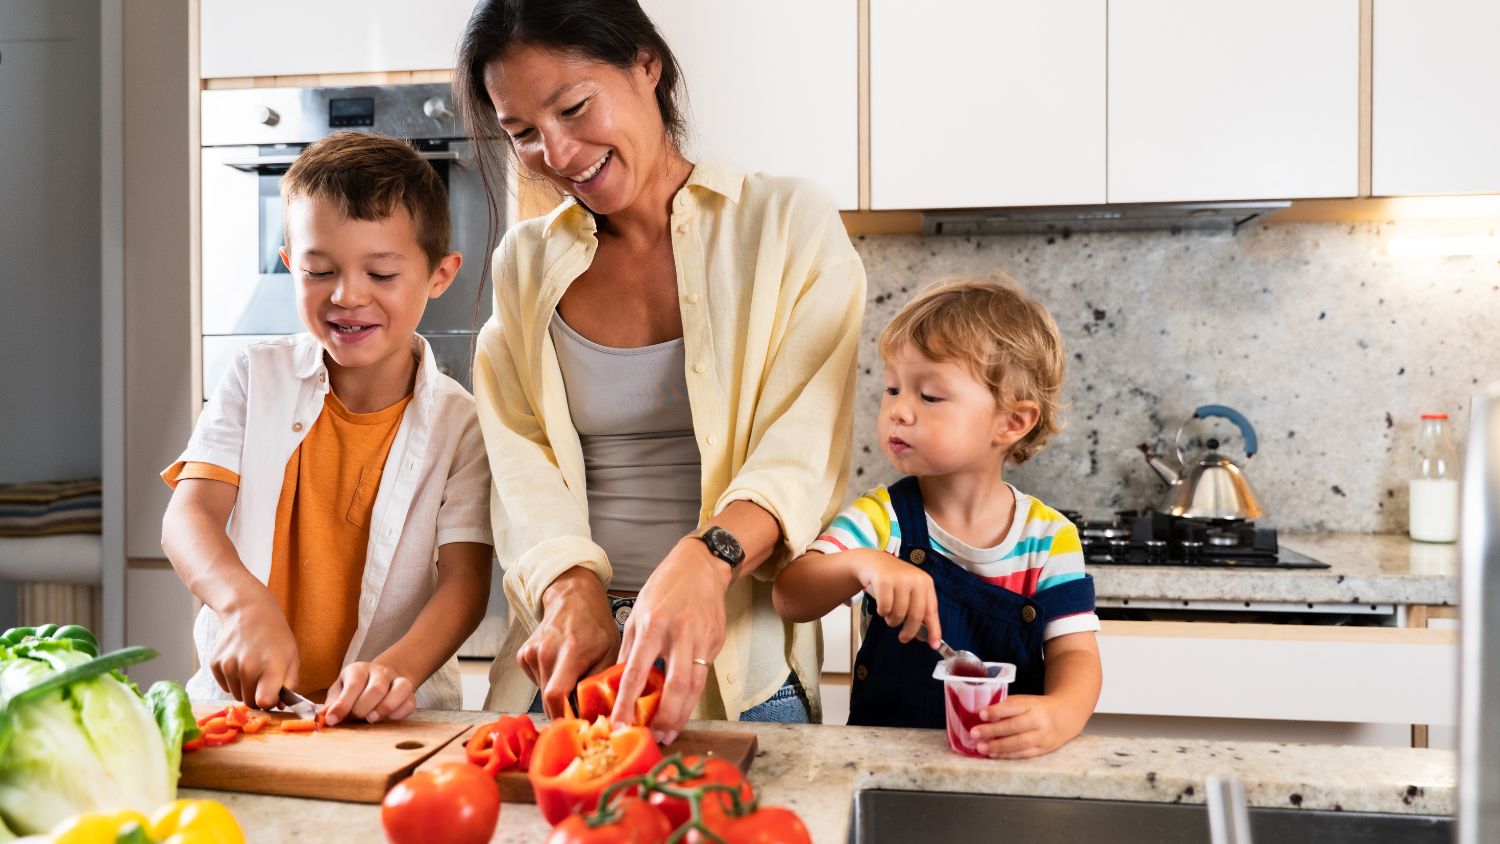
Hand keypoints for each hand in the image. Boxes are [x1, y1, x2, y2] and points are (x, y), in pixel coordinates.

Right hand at [210, 594, 298, 709]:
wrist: (249, 611)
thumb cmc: (275, 636)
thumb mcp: (292, 657)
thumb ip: (290, 684)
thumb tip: (279, 706)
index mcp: (270, 667)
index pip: (264, 702)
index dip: (270, 702)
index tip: (273, 693)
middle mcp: (247, 667)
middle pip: (250, 701)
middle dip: (258, 695)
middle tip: (264, 678)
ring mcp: (228, 665)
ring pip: (237, 695)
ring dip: (246, 687)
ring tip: (253, 667)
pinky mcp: (214, 664)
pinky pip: (225, 686)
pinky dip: (233, 680)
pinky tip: (240, 661)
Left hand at [322, 661, 415, 724]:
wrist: (380, 678)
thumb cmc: (355, 689)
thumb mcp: (339, 691)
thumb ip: (332, 703)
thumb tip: (323, 717)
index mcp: (359, 669)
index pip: (353, 686)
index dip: (342, 705)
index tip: (332, 720)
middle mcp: (380, 672)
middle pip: (376, 689)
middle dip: (363, 709)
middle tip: (355, 719)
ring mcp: (397, 681)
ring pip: (399, 690)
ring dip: (384, 709)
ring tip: (371, 719)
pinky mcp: (409, 694)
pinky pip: (409, 703)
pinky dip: (398, 714)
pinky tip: (386, 719)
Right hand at [516, 568, 619, 718]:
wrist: (572, 599)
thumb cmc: (595, 626)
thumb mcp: (610, 651)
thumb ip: (602, 682)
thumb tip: (601, 712)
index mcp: (570, 652)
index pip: (556, 695)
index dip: (564, 716)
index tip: (578, 725)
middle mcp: (545, 652)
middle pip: (548, 699)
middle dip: (564, 709)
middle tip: (581, 707)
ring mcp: (531, 653)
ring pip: (543, 692)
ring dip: (558, 693)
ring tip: (573, 675)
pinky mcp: (523, 655)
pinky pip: (537, 681)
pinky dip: (549, 681)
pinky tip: (560, 666)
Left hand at [612, 539, 730, 743]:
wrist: (701, 567)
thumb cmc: (665, 588)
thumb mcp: (638, 613)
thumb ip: (630, 648)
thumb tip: (617, 681)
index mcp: (653, 625)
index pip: (637, 672)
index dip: (627, 702)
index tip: (619, 725)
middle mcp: (680, 634)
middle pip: (676, 686)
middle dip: (666, 717)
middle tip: (655, 737)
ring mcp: (703, 639)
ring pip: (695, 686)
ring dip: (683, 714)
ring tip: (669, 732)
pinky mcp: (717, 642)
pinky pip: (704, 675)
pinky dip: (692, 696)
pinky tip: (682, 709)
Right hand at [851, 549, 940, 646]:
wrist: (873, 562)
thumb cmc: (894, 580)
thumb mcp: (910, 592)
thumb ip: (918, 611)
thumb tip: (925, 637)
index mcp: (926, 583)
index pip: (932, 610)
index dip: (934, 630)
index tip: (934, 645)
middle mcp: (915, 579)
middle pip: (916, 615)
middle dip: (909, 631)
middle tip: (903, 638)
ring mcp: (900, 578)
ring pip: (899, 613)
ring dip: (892, 621)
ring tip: (889, 614)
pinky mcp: (884, 580)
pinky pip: (885, 608)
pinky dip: (882, 612)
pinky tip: (881, 606)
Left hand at [969, 694, 1082, 758]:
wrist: (1066, 717)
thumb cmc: (1039, 708)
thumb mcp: (1026, 701)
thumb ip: (1008, 707)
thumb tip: (982, 715)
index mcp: (1033, 705)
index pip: (1013, 706)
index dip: (997, 711)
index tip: (981, 714)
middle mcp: (1039, 721)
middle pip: (1014, 727)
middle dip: (992, 731)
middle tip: (974, 733)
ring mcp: (1043, 736)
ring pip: (1019, 743)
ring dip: (998, 746)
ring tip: (981, 747)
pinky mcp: (1043, 749)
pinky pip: (1024, 754)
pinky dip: (1007, 755)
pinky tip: (993, 754)